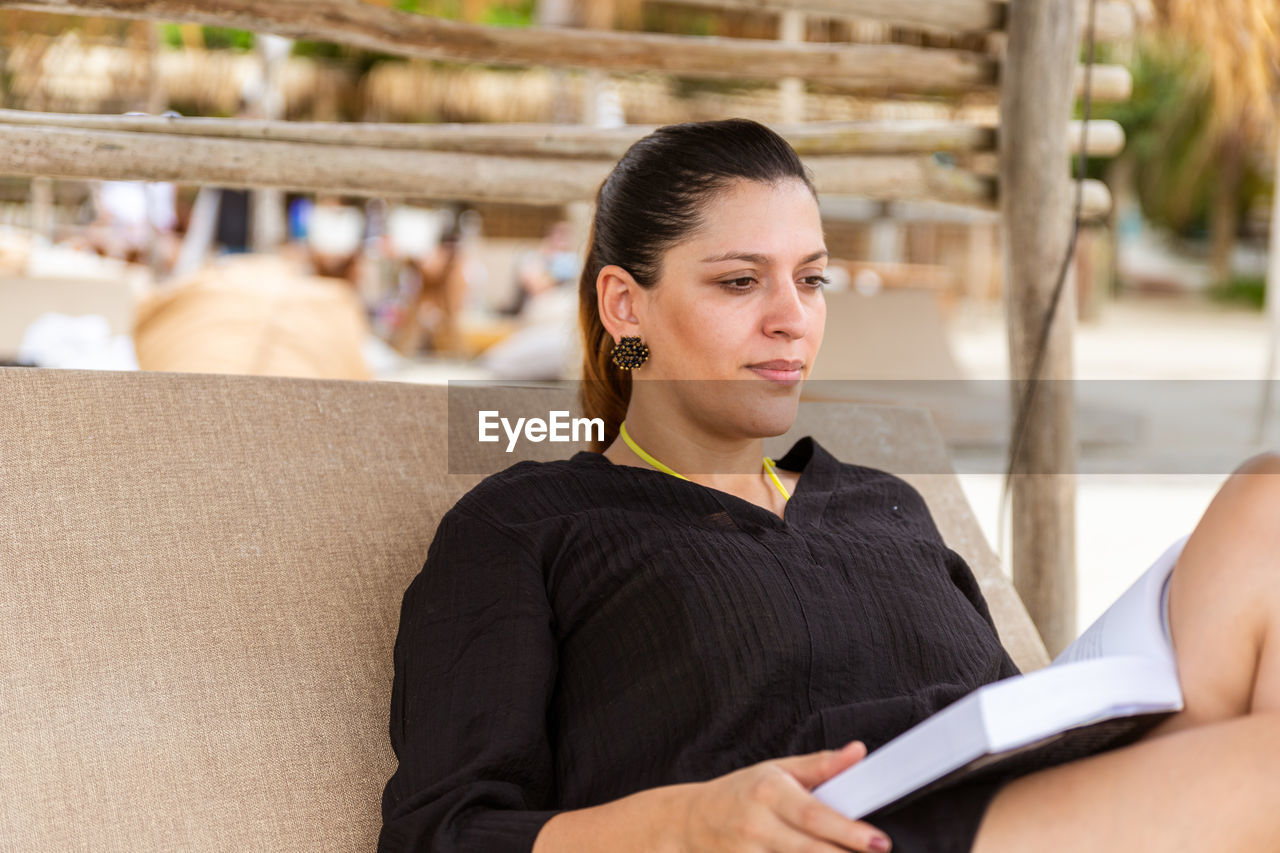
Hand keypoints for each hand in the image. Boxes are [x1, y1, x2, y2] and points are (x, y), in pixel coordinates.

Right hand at [670, 740, 892, 851]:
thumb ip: (820, 765)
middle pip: (808, 850)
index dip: (848, 831)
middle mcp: (757, 825)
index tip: (879, 841)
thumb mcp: (777, 770)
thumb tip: (859, 752)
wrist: (690, 821)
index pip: (814, 814)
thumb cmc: (740, 792)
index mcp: (769, 792)